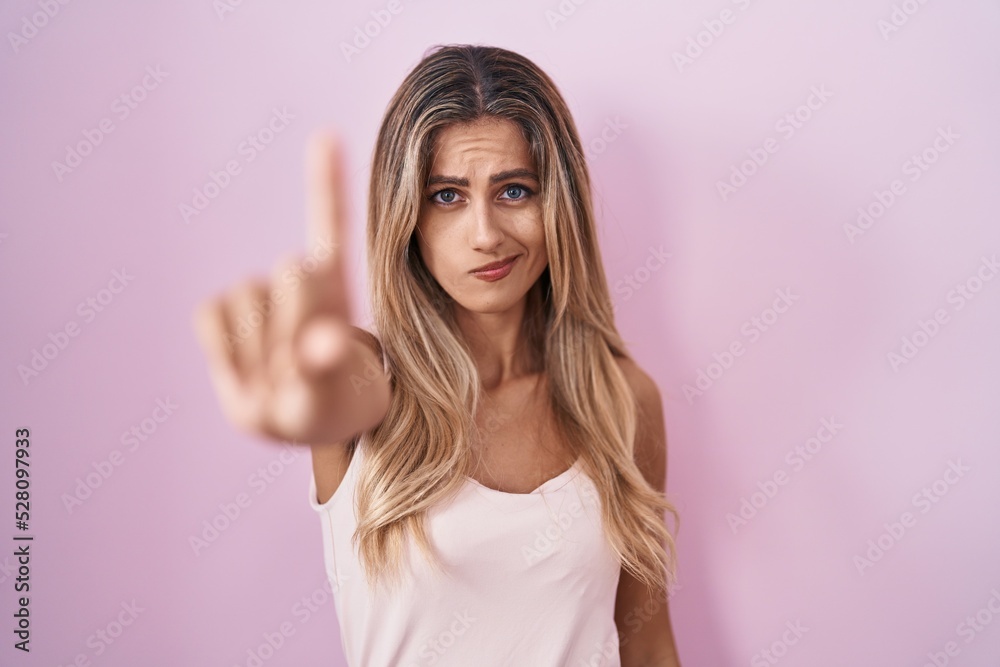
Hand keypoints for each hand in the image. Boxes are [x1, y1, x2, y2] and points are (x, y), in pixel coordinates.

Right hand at [193, 131, 377, 443]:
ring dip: (264, 350)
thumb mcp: (342, 393)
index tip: (325, 133)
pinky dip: (228, 352)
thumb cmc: (333, 401)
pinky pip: (211, 315)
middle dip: (301, 322)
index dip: (325, 181)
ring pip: (248, 298)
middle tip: (308, 364)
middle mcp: (296, 278)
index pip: (330, 226)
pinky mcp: (219, 312)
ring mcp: (256, 294)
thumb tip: (317, 345)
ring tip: (281, 375)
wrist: (301, 422)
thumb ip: (331, 368)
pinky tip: (248, 371)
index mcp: (337, 286)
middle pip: (292, 271)